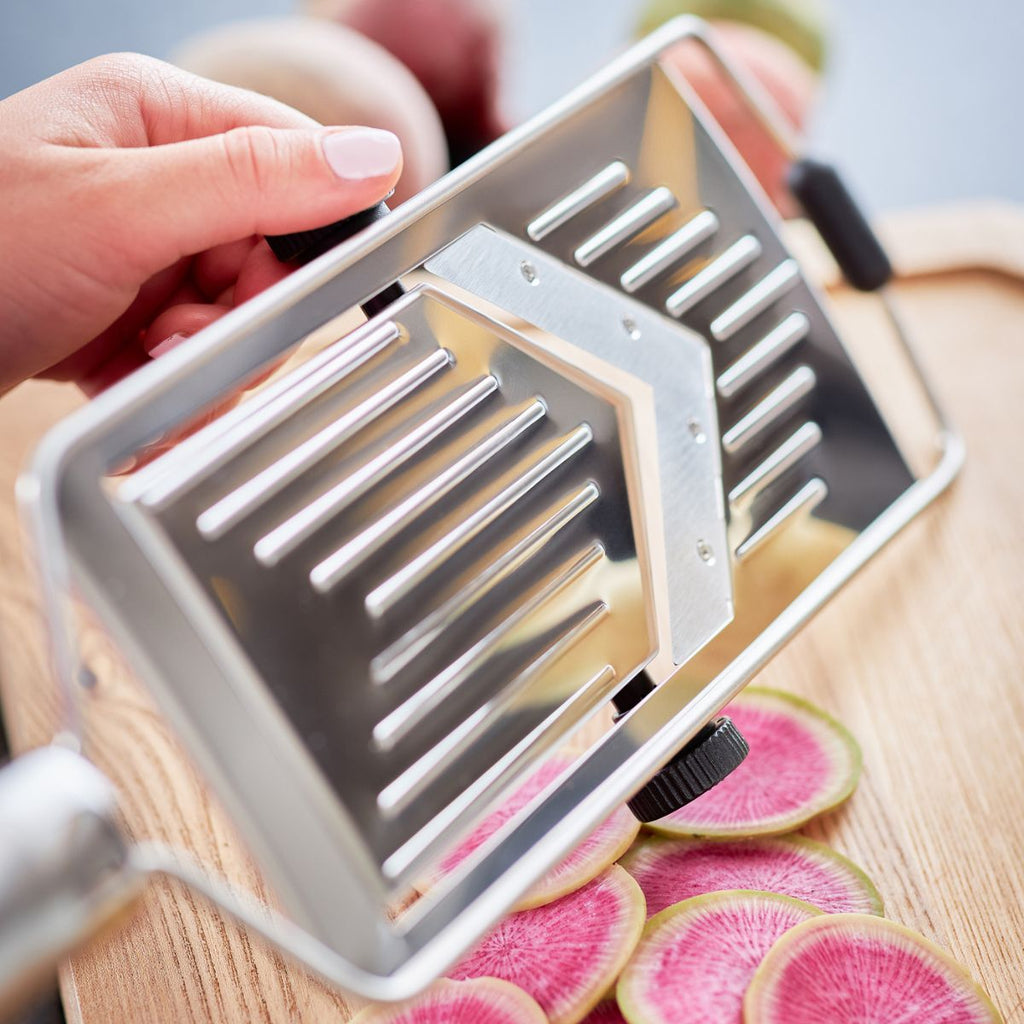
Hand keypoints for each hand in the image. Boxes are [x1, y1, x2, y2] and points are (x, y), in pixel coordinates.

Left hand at [0, 53, 402, 395]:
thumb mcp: (119, 209)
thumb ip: (252, 180)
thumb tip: (374, 157)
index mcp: (158, 117)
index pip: (295, 162)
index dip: (312, 236)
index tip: (299, 295)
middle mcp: (156, 180)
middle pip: (271, 255)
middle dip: (239, 316)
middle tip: (182, 335)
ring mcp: (141, 251)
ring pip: (236, 316)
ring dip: (204, 361)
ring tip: (140, 363)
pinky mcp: (126, 314)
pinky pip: (194, 354)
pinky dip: (173, 386)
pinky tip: (128, 387)